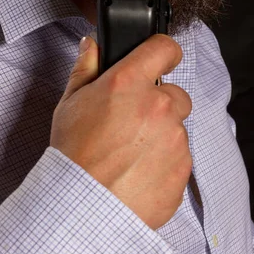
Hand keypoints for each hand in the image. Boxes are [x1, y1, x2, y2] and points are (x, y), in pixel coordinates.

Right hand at [50, 34, 191, 229]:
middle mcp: (158, 106)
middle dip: (160, 104)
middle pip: (175, 93)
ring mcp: (175, 139)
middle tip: (132, 123)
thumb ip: (85, 68)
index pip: (164, 48)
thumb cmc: (73, 154)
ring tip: (130, 154)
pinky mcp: (183, 169)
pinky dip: (165, 163)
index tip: (159, 59)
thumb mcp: (70, 104)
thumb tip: (93, 45)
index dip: (162, 52)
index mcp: (130, 83)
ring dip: (161, 136)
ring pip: (177, 128)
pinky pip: (180, 158)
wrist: (82, 207)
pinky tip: (138, 173)